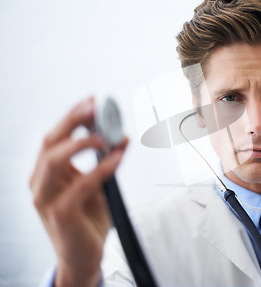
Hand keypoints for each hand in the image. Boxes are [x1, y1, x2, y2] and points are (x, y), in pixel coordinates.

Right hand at [29, 97, 127, 286]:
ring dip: (83, 142)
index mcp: (46, 173)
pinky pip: (82, 183)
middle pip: (50, 141)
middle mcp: (40, 183)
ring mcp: (47, 198)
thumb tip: (121, 137)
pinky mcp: (61, 213)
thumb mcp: (96, 185)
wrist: (83, 257)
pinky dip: (102, 167)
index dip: (71, 116)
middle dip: (73, 120)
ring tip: (106, 135)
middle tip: (96, 107)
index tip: (91, 101)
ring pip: (55, 159)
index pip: (54, 137)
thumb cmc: (87, 220)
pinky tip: (117, 157)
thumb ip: (103, 162)